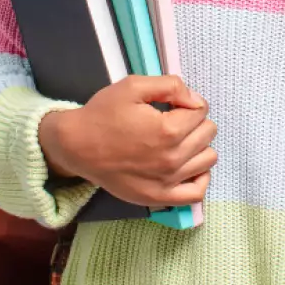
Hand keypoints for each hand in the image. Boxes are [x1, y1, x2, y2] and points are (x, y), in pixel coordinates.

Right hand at [39, 74, 216, 207]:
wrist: (76, 146)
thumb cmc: (103, 114)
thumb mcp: (133, 86)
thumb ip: (171, 86)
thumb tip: (195, 100)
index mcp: (168, 130)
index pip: (201, 111)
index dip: (188, 102)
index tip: (171, 104)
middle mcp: (172, 159)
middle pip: (207, 133)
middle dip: (194, 121)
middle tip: (172, 120)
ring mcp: (167, 182)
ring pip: (208, 159)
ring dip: (198, 145)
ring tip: (178, 140)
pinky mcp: (159, 198)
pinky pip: (196, 193)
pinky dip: (200, 177)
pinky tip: (188, 165)